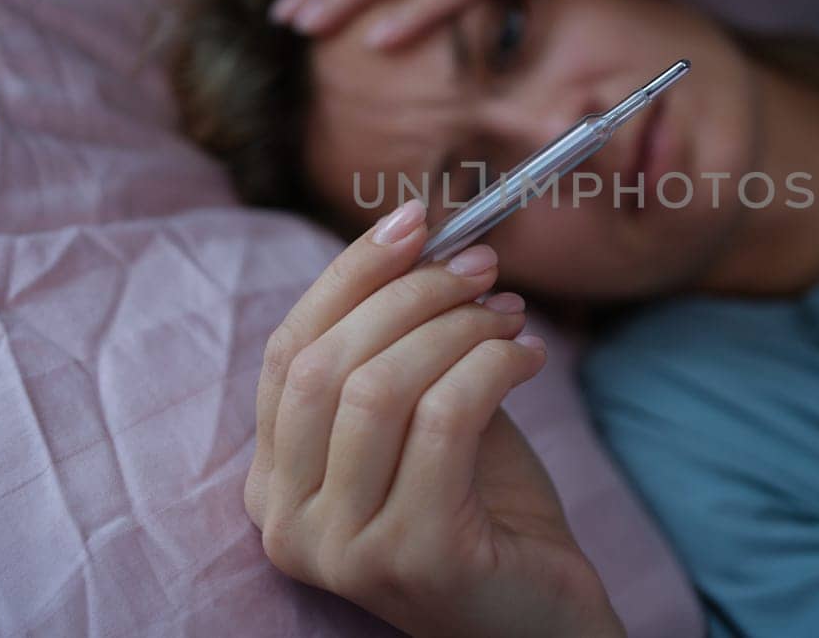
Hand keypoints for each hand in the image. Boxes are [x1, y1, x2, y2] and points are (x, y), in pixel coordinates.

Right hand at [243, 199, 624, 637]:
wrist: (544, 617)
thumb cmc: (486, 511)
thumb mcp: (426, 415)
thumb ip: (404, 345)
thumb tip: (424, 237)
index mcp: (274, 483)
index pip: (288, 350)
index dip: (350, 274)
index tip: (416, 219)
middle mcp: (287, 523)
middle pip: (325, 363)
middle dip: (410, 293)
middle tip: (482, 267)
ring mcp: (343, 548)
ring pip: (379, 387)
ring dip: (456, 328)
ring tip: (510, 316)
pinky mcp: (413, 557)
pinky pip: (443, 421)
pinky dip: (491, 367)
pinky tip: (530, 360)